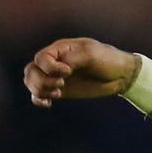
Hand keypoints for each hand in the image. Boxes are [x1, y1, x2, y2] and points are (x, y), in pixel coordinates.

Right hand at [24, 37, 139, 107]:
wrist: (120, 75)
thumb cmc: (107, 59)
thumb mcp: (92, 54)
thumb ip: (72, 58)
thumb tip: (58, 69)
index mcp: (60, 49)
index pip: (40, 58)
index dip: (49, 67)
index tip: (68, 72)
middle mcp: (54, 62)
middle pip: (31, 70)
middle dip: (42, 81)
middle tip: (61, 85)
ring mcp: (55, 76)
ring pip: (31, 82)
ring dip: (40, 90)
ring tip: (58, 93)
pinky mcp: (59, 90)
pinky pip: (38, 94)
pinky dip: (38, 99)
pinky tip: (49, 103)